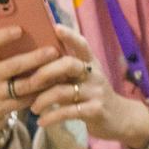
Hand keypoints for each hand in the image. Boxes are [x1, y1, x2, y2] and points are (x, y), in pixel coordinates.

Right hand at [0, 24, 60, 124]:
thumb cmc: (1, 71)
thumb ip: (12, 48)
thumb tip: (40, 31)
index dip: (2, 36)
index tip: (20, 29)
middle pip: (13, 66)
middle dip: (35, 58)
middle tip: (54, 51)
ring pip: (23, 85)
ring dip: (44, 77)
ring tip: (60, 69)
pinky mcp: (1, 107)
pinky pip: (26, 100)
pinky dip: (42, 92)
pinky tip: (55, 85)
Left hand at [18, 26, 148, 148]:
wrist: (120, 119)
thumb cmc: (92, 95)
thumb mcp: (83, 79)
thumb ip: (64, 71)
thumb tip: (33, 63)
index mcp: (90, 63)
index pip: (82, 44)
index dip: (70, 35)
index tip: (56, 27)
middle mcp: (94, 74)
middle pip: (68, 64)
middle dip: (44, 72)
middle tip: (27, 82)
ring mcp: (96, 92)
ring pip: (63, 90)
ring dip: (43, 99)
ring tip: (32, 108)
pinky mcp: (96, 110)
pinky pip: (69, 111)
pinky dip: (52, 117)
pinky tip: (41, 121)